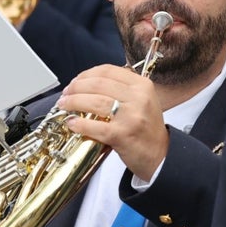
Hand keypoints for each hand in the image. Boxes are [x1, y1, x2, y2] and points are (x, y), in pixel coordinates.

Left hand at [57, 64, 168, 181]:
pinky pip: (94, 126)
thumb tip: (87, 84)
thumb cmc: (147, 129)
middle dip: (76, 88)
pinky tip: (71, 123)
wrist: (161, 155)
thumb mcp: (142, 101)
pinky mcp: (122, 135)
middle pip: (98, 84)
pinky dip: (79, 124)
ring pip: (94, 102)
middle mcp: (138, 98)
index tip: (75, 81)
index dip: (86, 74)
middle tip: (66, 94)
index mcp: (142, 85)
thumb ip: (121, 89)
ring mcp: (131, 116)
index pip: (108, 71)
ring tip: (64, 106)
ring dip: (73, 102)